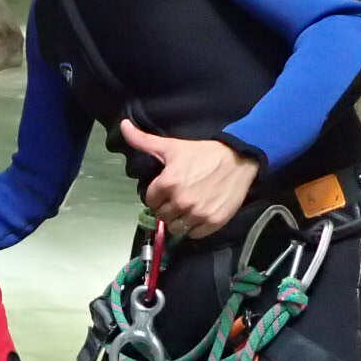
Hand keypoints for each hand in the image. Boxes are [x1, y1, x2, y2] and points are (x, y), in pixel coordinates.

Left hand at [118, 119, 258, 239]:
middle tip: (178, 197)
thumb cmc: (203, 152)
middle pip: (162, 216)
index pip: (150, 201)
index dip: (157, 195)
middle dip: (167, 208)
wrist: (238, 159)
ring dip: (179, 220)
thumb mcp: (171, 146)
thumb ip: (143, 140)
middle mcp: (181, 201)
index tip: (166, 190)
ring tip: (187, 207)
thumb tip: (122, 125)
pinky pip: (194, 234)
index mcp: (167, 183)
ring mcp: (198, 213)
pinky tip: (199, 214)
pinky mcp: (213, 222)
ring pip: (176, 228)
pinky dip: (194, 228)